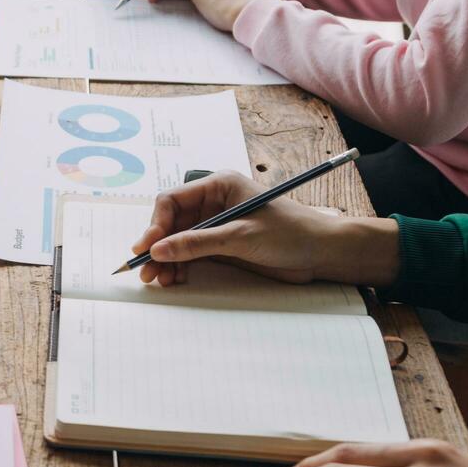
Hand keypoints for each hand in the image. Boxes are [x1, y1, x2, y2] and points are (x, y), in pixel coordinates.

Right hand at [130, 171, 399, 287]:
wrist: (322, 253)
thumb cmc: (290, 232)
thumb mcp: (241, 237)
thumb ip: (198, 243)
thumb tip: (159, 250)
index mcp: (218, 186)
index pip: (173, 200)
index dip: (156, 224)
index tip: (148, 247)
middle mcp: (213, 203)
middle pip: (171, 223)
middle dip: (158, 246)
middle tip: (146, 270)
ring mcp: (216, 225)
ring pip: (178, 241)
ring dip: (167, 260)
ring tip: (159, 280)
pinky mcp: (222, 245)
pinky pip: (191, 254)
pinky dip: (180, 266)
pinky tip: (175, 279)